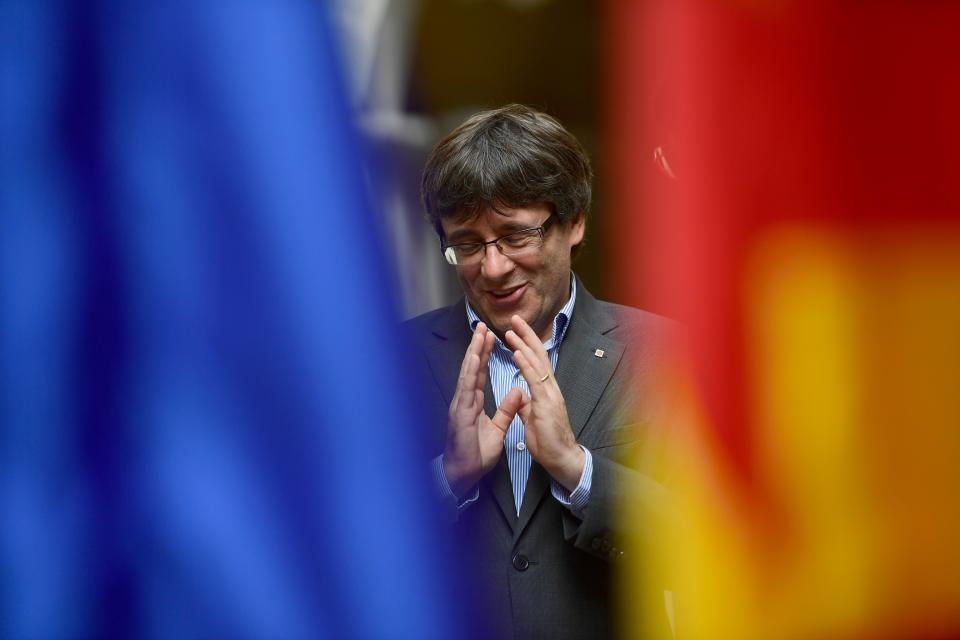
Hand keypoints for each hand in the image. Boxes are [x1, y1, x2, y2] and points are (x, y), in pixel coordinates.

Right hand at [443, 322, 523, 497]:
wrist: (464, 474)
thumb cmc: (476, 454)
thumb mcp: (498, 429)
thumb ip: (506, 410)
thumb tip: (517, 392)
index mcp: (472, 402)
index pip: (479, 373)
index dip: (484, 355)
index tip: (490, 337)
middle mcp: (464, 400)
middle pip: (472, 368)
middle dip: (477, 346)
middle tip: (483, 326)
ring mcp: (460, 405)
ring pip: (467, 373)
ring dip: (473, 352)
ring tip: (479, 334)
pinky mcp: (459, 413)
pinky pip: (466, 389)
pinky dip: (470, 372)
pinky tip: (474, 358)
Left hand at [504, 314, 584, 490]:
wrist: (561, 458)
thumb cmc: (548, 441)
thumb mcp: (533, 418)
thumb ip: (526, 405)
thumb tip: (519, 395)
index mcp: (546, 390)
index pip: (536, 361)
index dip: (526, 344)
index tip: (515, 330)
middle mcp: (550, 387)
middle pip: (538, 355)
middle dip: (526, 335)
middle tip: (515, 318)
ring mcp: (550, 393)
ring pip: (536, 362)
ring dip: (523, 344)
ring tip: (511, 329)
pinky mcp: (546, 402)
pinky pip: (535, 379)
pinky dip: (525, 363)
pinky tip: (517, 350)